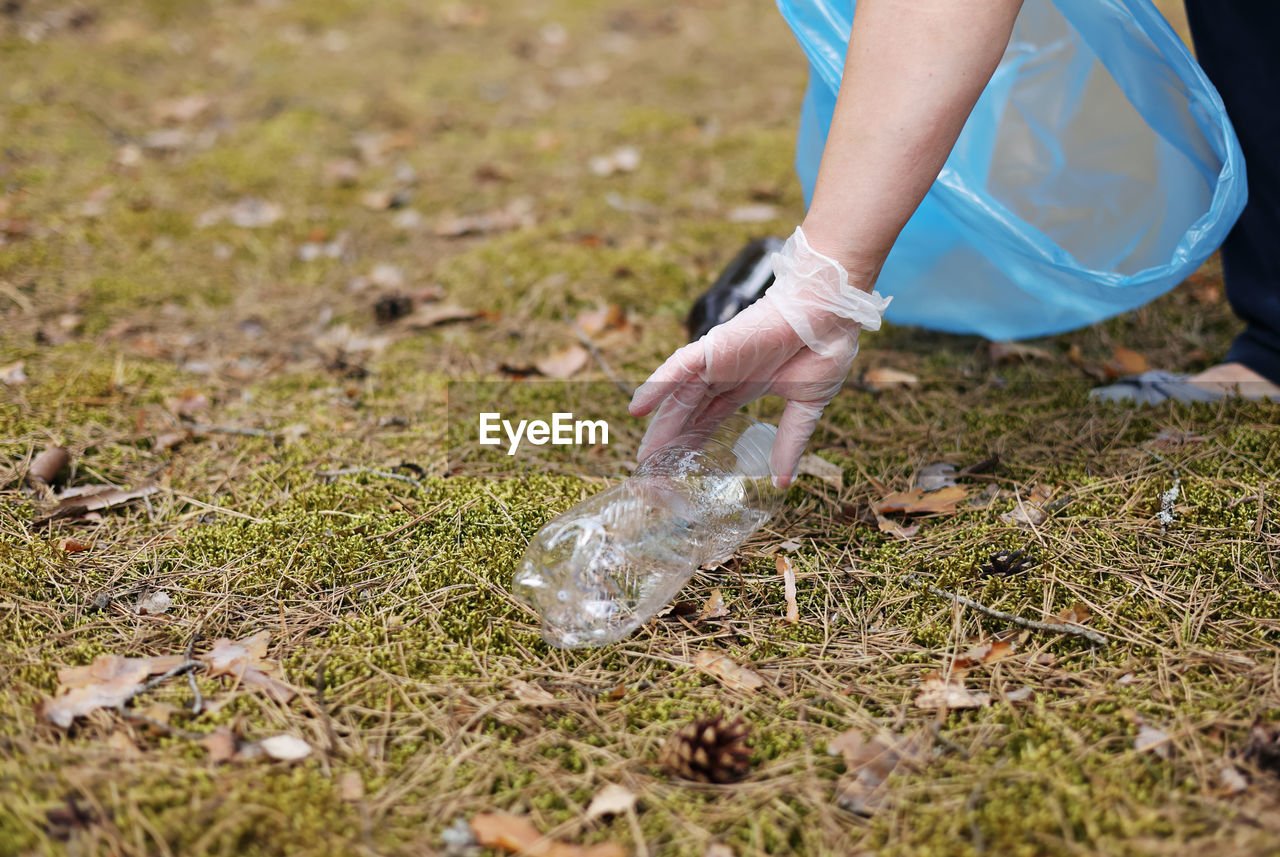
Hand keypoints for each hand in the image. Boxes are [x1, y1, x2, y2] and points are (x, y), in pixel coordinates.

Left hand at [629, 226, 890, 485]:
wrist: (831, 316)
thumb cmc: (823, 349)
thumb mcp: (805, 407)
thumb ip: (790, 442)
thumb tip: (783, 482)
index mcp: (744, 387)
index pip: (709, 421)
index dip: (693, 445)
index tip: (678, 472)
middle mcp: (725, 376)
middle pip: (688, 414)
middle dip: (670, 443)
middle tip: (652, 473)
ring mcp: (717, 362)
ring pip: (679, 399)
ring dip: (661, 427)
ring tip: (643, 458)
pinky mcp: (714, 348)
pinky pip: (677, 368)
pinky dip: (656, 386)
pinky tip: (637, 408)